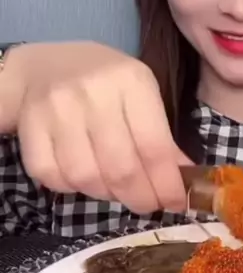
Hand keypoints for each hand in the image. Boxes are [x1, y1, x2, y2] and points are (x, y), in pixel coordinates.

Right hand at [0, 42, 190, 212]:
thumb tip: (182, 185)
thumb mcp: (141, 96)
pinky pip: (54, 177)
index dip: (166, 184)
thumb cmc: (105, 83)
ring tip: (117, 189)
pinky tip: (84, 177)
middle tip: (148, 205)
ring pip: (86, 178)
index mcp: (131, 81)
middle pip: (121, 168)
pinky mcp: (30, 127)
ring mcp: (57, 110)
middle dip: (140, 197)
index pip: (154, 146)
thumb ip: (162, 138)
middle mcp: (93, 93)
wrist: (45, 66)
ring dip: (107, 195)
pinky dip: (72, 188)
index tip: (175, 203)